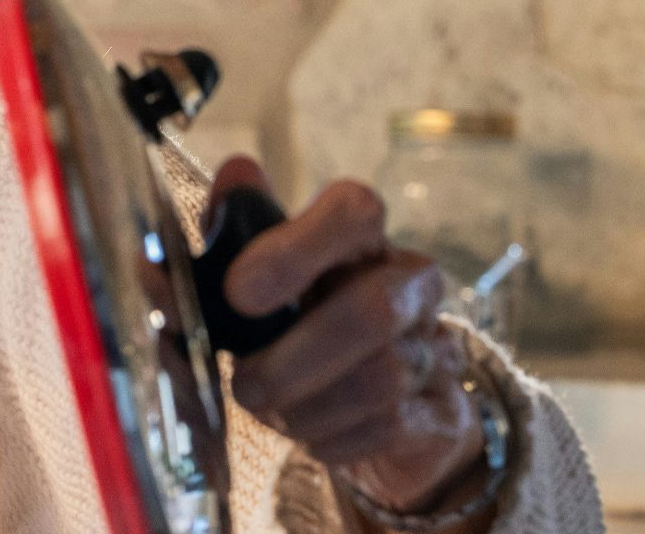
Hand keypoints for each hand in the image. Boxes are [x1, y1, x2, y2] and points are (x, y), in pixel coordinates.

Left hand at [209, 158, 488, 515]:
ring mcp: (434, 346)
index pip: (354, 211)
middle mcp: (409, 284)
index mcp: (362, 239)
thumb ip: (232, 236)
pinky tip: (305, 432)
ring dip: (308, 403)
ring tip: (267, 408)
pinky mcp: (441, 410)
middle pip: (373, 309)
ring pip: (382, 376)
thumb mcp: (264, 273)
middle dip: (294, 356)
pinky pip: (390, 426)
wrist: (387, 399)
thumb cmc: (309, 319)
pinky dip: (333, 436)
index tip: (237, 292)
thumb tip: (202, 208)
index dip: (294, 249)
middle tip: (243, 383)